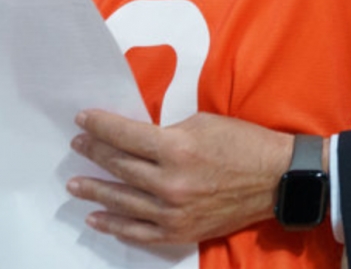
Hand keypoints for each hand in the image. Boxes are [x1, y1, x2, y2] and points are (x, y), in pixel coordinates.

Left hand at [67, 110, 294, 244]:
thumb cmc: (244, 143)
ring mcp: (174, 212)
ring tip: (74, 183)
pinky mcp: (181, 231)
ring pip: (121, 201)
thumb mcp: (204, 123)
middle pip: (119, 167)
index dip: (100, 125)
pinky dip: (115, 226)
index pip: (125, 136)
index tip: (83, 119)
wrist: (276, 179)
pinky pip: (138, 232)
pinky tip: (96, 218)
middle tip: (78, 145)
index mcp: (177, 149)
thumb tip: (136, 138)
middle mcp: (170, 183)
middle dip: (94, 153)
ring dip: (95, 190)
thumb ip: (167, 132)